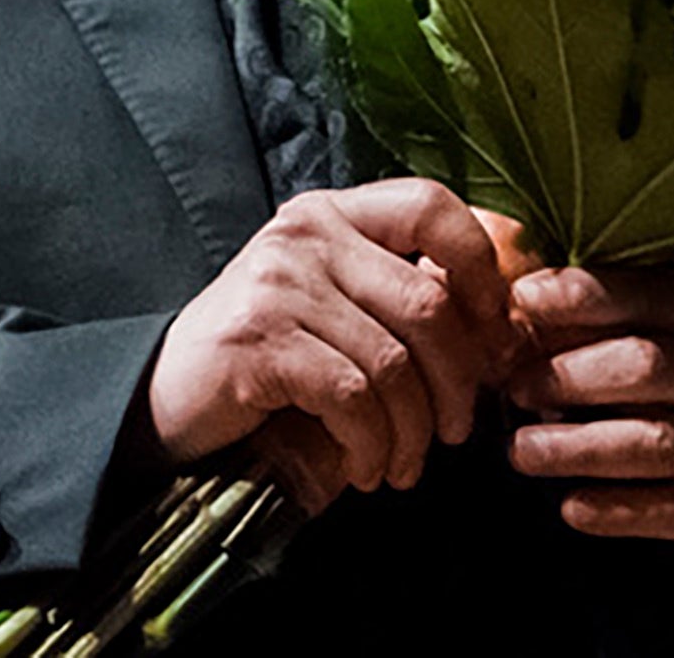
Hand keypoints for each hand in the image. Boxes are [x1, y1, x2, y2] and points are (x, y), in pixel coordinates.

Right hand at [147, 179, 512, 508]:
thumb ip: (404, 300)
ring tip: (404, 464)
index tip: (495, 336)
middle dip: (458, 382)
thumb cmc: (271, 359)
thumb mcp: (340, 309)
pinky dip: (372, 445)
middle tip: (455, 431)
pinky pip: (351, 397)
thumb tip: (506, 332)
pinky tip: (367, 467)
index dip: (482, 270)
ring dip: (413, 432)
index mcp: (335, 211)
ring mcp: (279, 283)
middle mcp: (307, 233)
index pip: (432, 205)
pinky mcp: (257, 341)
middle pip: (428, 301)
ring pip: (394, 361)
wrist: (167, 398)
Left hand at [504, 265, 673, 562]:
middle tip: (515, 388)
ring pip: (653, 444)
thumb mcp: (662, 339)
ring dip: (578, 447)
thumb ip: (603, 319)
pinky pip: (670, 508)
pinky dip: (615, 509)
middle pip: (646, 367)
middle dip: (569, 375)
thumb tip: (518, 300)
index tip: (521, 299)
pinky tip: (571, 505)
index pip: (647, 296)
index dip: (581, 295)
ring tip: (521, 451)